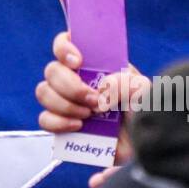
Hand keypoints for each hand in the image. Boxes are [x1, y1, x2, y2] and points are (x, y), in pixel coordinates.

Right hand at [35, 31, 146, 187]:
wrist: (144, 145)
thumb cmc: (144, 110)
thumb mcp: (142, 90)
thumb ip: (124, 82)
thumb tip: (99, 91)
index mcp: (93, 63)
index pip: (65, 43)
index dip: (64, 48)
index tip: (78, 62)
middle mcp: (75, 79)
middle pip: (51, 71)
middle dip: (70, 86)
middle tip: (94, 102)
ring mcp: (67, 101)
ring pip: (44, 93)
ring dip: (64, 105)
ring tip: (88, 116)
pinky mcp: (63, 124)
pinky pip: (45, 119)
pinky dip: (58, 123)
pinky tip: (78, 127)